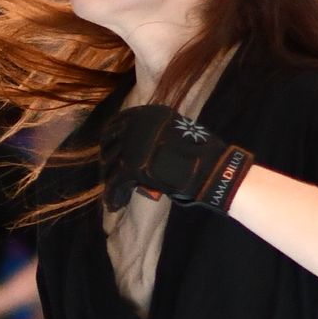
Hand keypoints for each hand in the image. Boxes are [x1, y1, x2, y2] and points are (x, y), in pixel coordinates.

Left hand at [97, 105, 253, 216]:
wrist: (209, 166)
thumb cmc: (200, 152)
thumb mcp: (174, 130)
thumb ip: (154, 135)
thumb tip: (134, 149)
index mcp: (147, 113)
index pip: (118, 123)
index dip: (111, 139)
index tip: (110, 151)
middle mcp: (136, 124)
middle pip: (110, 143)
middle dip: (108, 160)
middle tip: (111, 174)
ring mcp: (132, 144)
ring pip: (110, 165)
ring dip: (111, 180)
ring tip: (115, 194)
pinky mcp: (131, 166)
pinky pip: (115, 183)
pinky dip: (114, 196)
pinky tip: (116, 205)